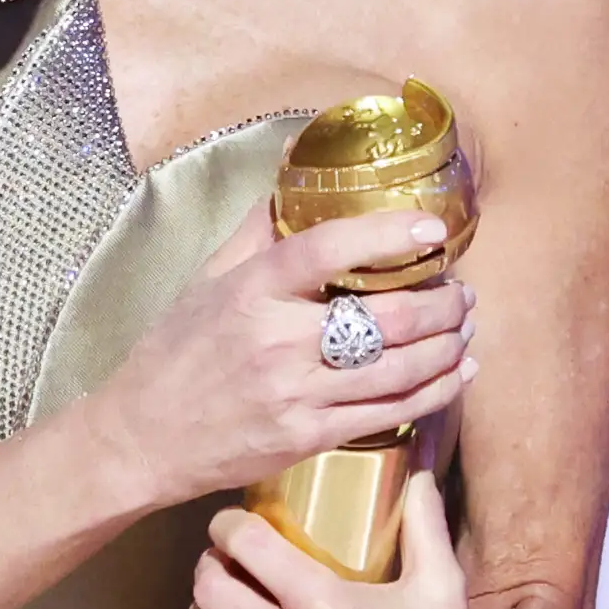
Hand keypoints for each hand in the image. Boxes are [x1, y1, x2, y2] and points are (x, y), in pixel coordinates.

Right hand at [83, 207, 478, 514]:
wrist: (143, 438)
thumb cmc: (175, 352)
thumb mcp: (207, 279)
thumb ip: (258, 230)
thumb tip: (296, 170)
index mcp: (251, 290)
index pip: (327, 249)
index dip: (388, 235)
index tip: (433, 231)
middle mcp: (277, 340)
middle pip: (384, 317)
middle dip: (442, 303)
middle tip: (463, 291)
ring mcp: (296, 393)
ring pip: (398, 369)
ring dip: (447, 346)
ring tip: (465, 327)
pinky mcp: (308, 437)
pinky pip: (389, 414)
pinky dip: (435, 393)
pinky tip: (457, 375)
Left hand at [181, 475, 526, 608]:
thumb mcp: (442, 592)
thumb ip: (424, 524)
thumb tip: (418, 468)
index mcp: (330, 606)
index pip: (248, 545)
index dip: (228, 525)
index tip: (230, 524)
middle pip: (210, 588)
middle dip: (209, 566)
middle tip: (222, 564)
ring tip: (221, 607)